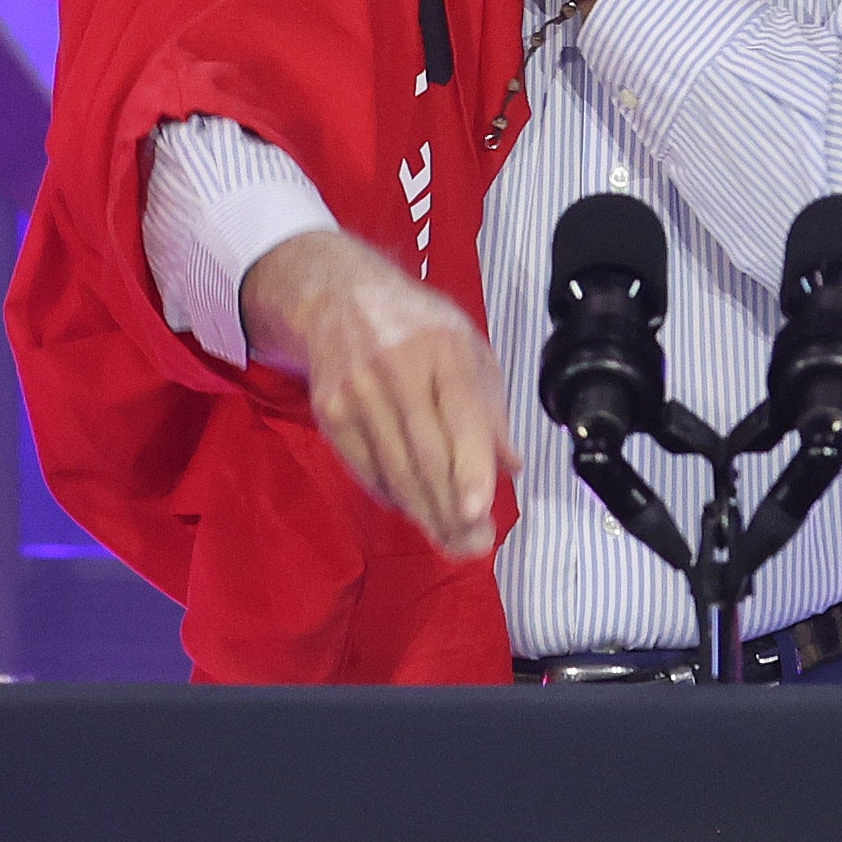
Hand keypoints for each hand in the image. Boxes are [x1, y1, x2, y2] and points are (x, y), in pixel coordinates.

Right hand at [241, 227, 503, 561]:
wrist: (338, 297)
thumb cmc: (417, 328)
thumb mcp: (468, 349)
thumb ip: (491, 408)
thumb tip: (511, 465)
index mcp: (443, 348)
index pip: (461, 415)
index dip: (470, 468)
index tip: (477, 510)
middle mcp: (397, 367)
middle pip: (425, 453)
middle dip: (452, 509)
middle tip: (476, 544)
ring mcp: (358, 390)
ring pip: (395, 470)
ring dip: (426, 514)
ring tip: (454, 542)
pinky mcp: (331, 411)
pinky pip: (367, 470)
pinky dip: (394, 496)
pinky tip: (416, 509)